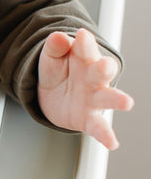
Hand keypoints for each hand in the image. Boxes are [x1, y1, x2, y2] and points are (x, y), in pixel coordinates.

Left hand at [37, 28, 133, 149]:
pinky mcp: (89, 118)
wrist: (53, 95)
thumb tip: (58, 37)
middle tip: (107, 66)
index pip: (85, 50)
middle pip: (102, 72)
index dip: (84, 43)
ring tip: (126, 103)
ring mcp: (94, 99)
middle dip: (106, 69)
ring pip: (107, 99)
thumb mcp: (51, 58)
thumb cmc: (59, 72)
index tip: (81, 35)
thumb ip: (54, 48)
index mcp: (85, 60)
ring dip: (117, 100)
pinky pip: (99, 128)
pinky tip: (112, 143)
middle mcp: (94, 79)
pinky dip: (106, 135)